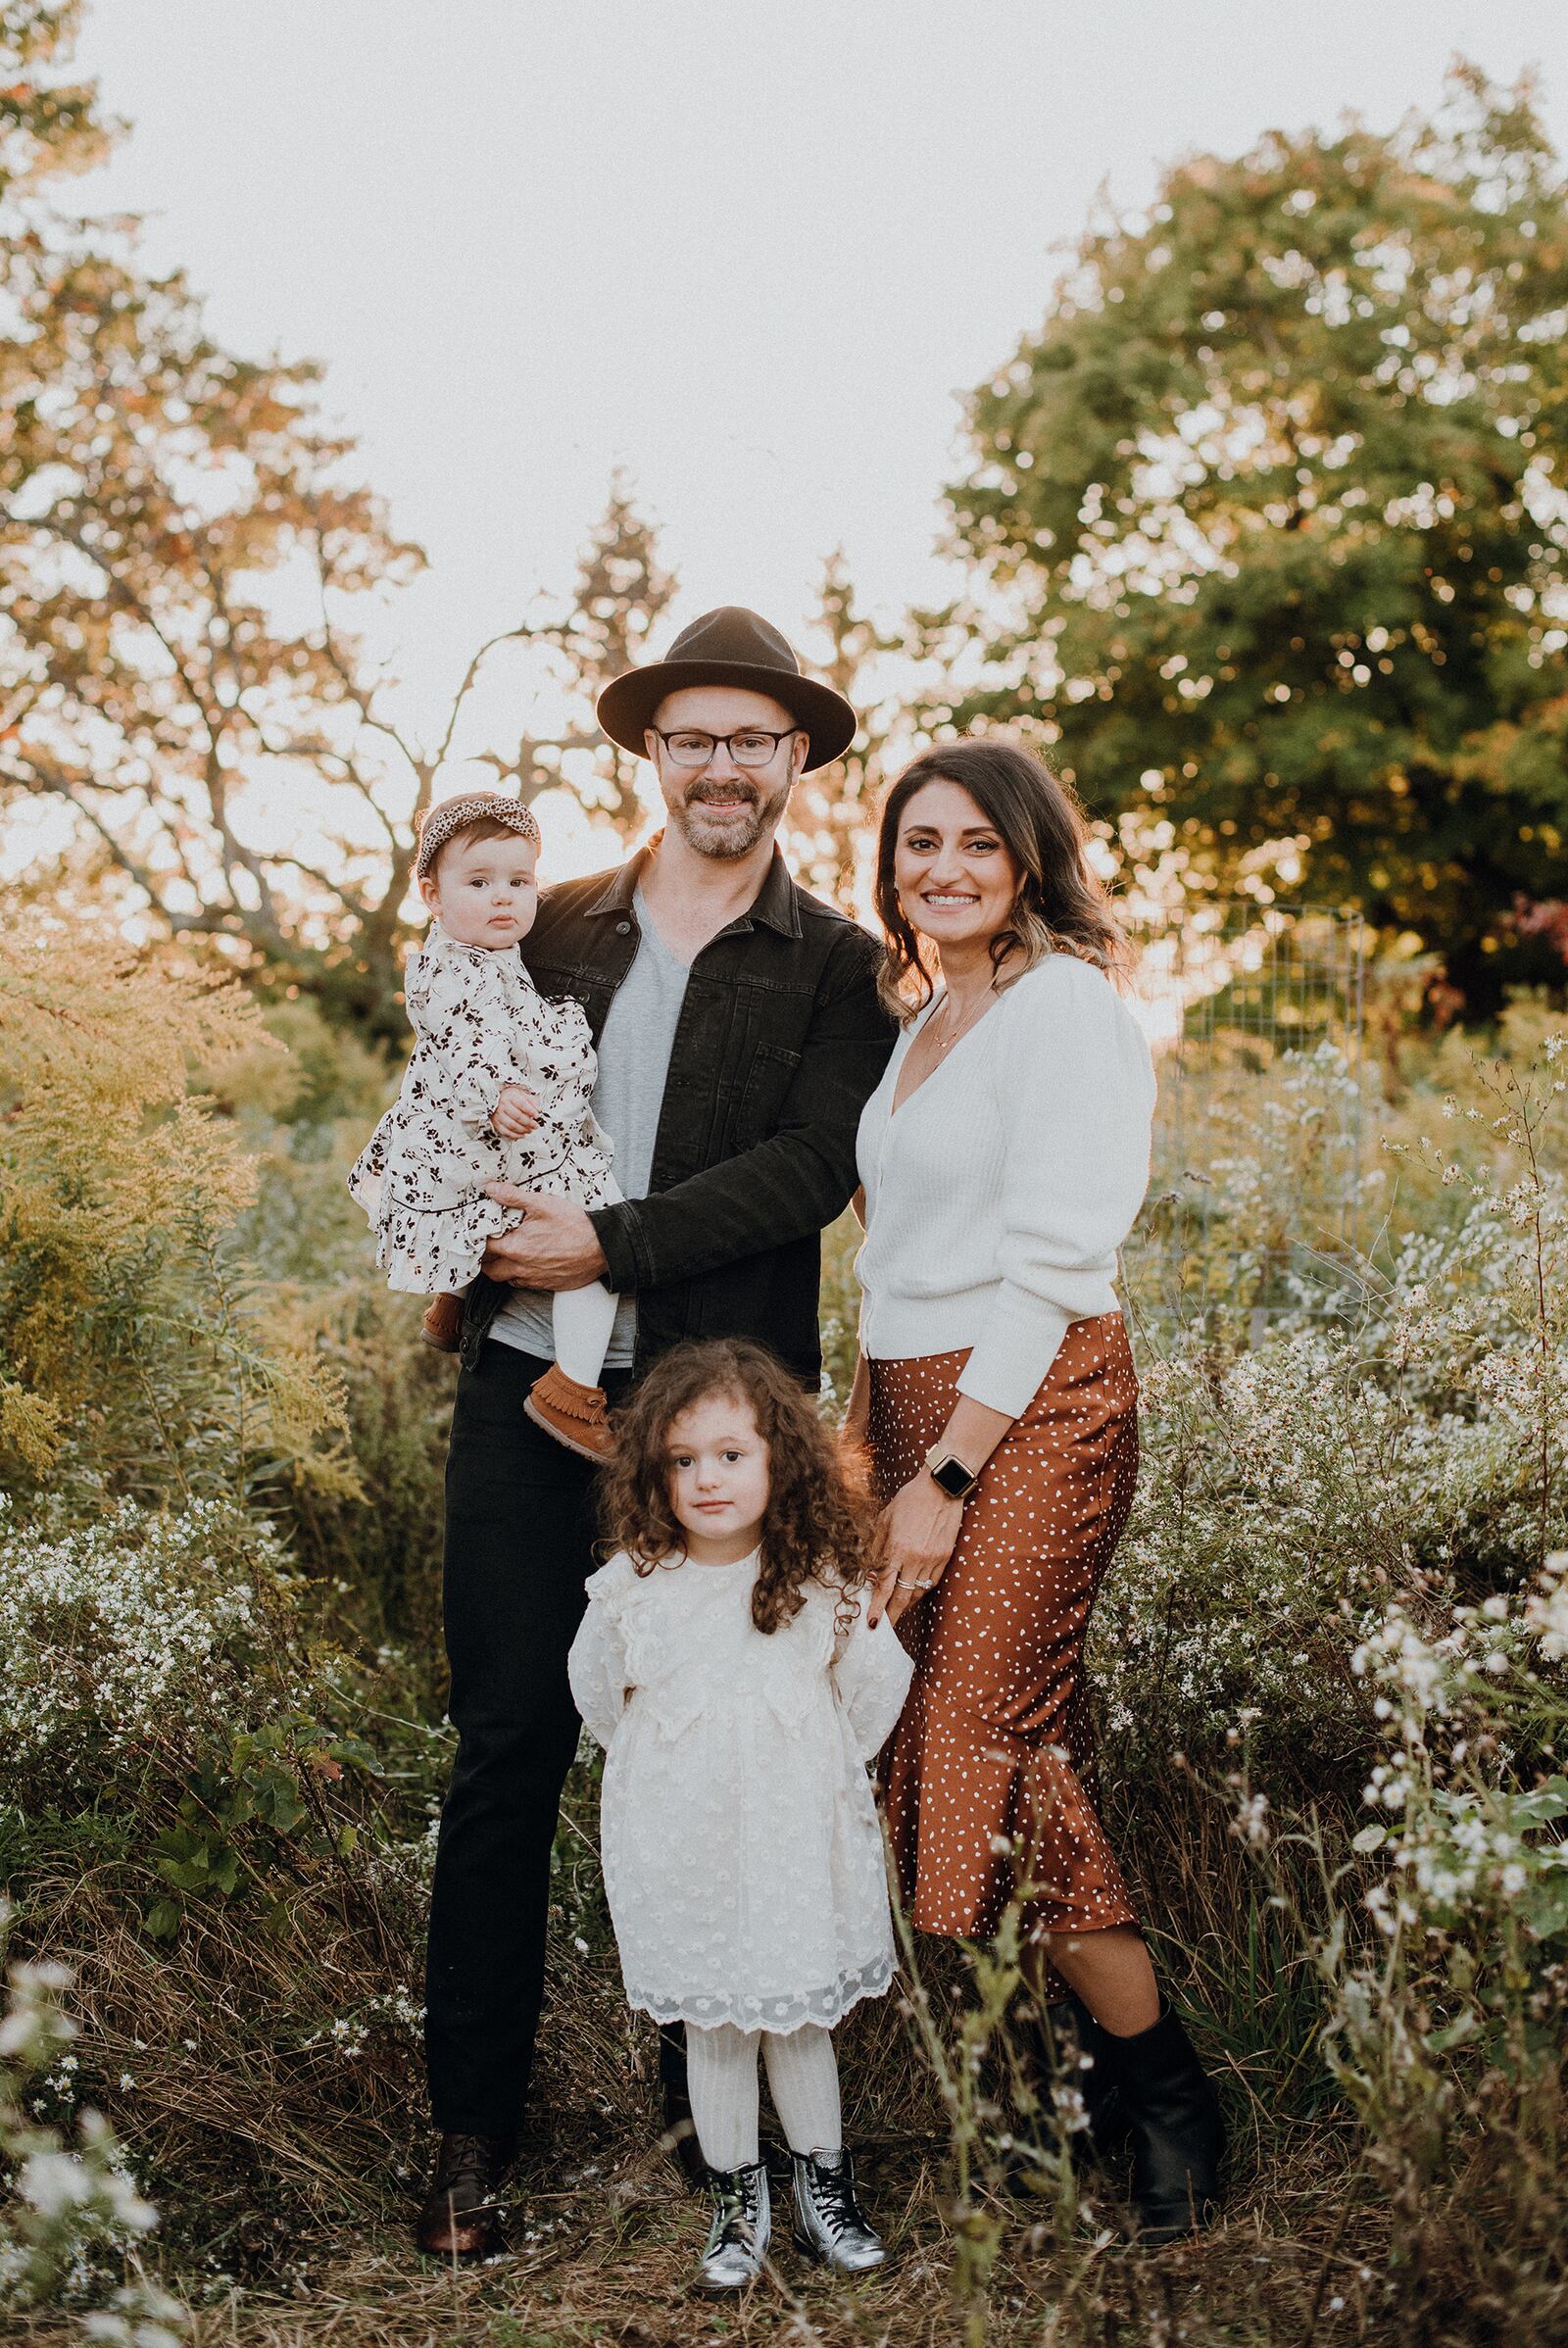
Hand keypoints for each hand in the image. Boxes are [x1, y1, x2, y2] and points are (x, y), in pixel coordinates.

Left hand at [482, 1187, 609, 1290]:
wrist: (602, 1248)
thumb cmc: (574, 1225)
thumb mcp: (542, 1204)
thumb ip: (513, 1197)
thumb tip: (491, 1189)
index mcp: (515, 1248)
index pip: (484, 1247)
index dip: (478, 1239)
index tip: (480, 1231)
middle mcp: (520, 1268)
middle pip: (489, 1269)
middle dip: (485, 1258)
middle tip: (489, 1244)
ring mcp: (534, 1279)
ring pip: (505, 1278)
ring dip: (501, 1267)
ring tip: (505, 1253)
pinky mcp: (546, 1284)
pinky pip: (523, 1284)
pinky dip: (518, 1275)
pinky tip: (525, 1262)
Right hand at [490, 1084, 540, 1138]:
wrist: (496, 1100)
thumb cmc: (510, 1098)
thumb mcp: (521, 1094)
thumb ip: (532, 1102)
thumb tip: (539, 1110)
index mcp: (510, 1097)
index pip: (522, 1104)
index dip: (531, 1111)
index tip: (537, 1115)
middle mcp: (503, 1106)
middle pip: (518, 1116)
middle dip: (529, 1123)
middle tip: (535, 1125)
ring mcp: (499, 1115)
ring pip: (512, 1125)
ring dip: (523, 1130)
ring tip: (530, 1130)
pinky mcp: (496, 1123)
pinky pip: (506, 1132)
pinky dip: (515, 1135)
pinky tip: (522, 1134)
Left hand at [866, 1471, 963, 1627]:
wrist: (942, 1488)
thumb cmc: (909, 1500)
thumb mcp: (884, 1519)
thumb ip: (875, 1547)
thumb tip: (868, 1572)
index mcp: (897, 1548)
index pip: (883, 1586)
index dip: (877, 1607)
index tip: (872, 1624)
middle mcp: (915, 1557)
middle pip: (901, 1596)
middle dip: (892, 1616)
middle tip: (884, 1629)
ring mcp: (932, 1559)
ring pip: (917, 1592)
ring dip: (906, 1604)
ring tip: (896, 1611)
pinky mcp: (945, 1557)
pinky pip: (931, 1582)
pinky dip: (920, 1591)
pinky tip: (912, 1593)